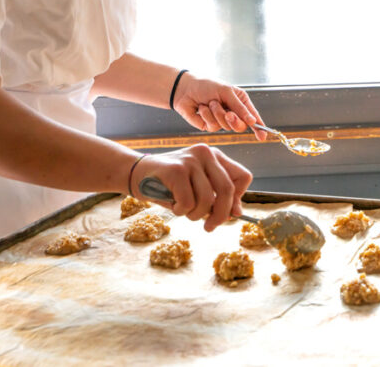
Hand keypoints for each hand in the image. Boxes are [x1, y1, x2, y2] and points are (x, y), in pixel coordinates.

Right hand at [130, 144, 252, 231]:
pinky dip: (180, 211)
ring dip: (195, 215)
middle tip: (209, 226)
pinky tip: (172, 204)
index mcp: (215, 156)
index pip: (243, 177)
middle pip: (227, 190)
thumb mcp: (198, 188)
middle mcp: (206, 153)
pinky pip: (187, 202)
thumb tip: (237, 212)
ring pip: (206, 200)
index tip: (228, 212)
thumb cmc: (170, 185)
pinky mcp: (175, 169)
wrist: (136, 174)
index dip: (238, 198)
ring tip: (183, 210)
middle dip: (220, 214)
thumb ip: (218, 197)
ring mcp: (190, 160)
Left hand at [171, 73, 267, 140]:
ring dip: (218, 113)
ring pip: (227, 126)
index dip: (259, 127)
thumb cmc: (207, 86)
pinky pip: (214, 126)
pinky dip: (208, 116)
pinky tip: (202, 108)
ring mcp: (221, 120)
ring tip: (210, 103)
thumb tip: (252, 121)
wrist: (185, 89)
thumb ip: (240, 108)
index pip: (252, 117)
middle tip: (228, 114)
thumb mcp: (226, 92)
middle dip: (235, 120)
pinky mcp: (209, 125)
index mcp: (240, 102)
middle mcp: (232, 112)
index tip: (263, 136)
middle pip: (241, 126)